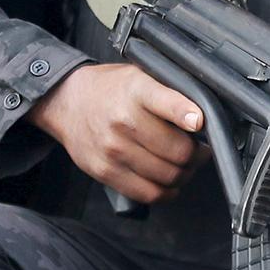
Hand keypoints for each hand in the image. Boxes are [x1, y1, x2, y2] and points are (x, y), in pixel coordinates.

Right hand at [29, 63, 205, 204]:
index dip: (187, 115)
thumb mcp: (138, 76)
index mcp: (136, 90)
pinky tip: (169, 182)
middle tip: (199, 150)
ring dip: (185, 174)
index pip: (167, 103)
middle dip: (197, 154)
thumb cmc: (109, 90)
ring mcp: (113, 149)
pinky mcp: (105, 171)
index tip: (199, 123)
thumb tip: (202, 117)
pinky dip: (167, 192)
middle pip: (178, 151)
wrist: (66, 102)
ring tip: (184, 165)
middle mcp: (123, 120)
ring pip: (168, 175)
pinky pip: (148, 193)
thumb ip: (169, 93)